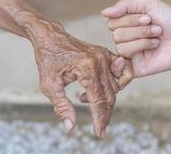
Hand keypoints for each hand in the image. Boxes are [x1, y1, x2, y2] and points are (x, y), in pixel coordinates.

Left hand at [21, 13, 131, 137]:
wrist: (51, 37)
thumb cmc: (48, 59)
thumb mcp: (49, 85)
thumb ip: (61, 106)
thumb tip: (71, 126)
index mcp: (86, 68)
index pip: (98, 100)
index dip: (100, 119)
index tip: (100, 133)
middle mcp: (99, 62)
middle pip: (109, 95)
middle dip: (105, 114)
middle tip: (99, 127)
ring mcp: (105, 56)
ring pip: (115, 87)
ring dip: (105, 100)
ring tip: (83, 98)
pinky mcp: (106, 54)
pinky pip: (122, 71)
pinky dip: (118, 84)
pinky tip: (103, 89)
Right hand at [102, 0, 170, 76]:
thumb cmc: (170, 18)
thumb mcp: (147, 4)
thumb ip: (125, 5)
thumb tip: (103, 12)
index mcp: (126, 24)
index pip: (112, 22)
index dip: (129, 20)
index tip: (148, 17)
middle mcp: (126, 39)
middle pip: (116, 35)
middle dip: (139, 30)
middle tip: (157, 30)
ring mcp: (131, 54)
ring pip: (121, 47)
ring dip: (142, 41)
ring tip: (157, 40)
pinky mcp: (136, 68)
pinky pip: (122, 64)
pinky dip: (126, 59)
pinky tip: (139, 53)